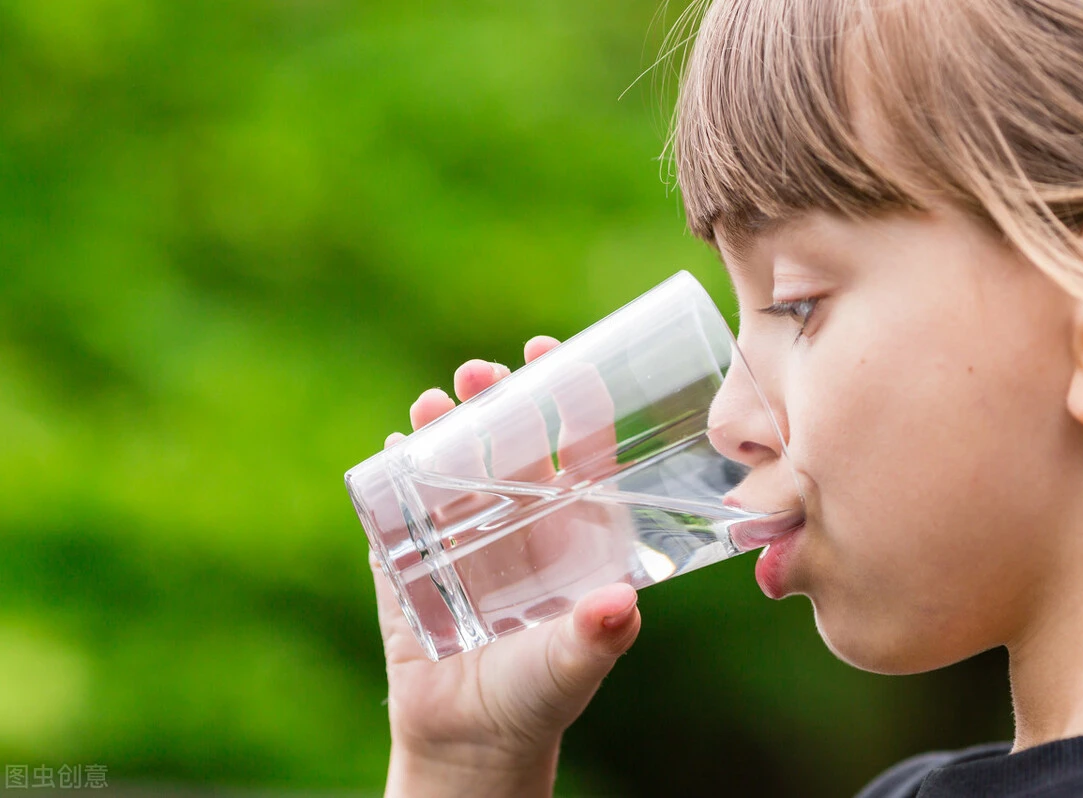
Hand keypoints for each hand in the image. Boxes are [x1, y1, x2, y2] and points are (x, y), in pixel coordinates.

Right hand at [371, 336, 642, 797]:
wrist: (472, 742)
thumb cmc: (540, 695)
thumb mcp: (574, 664)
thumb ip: (598, 636)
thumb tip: (620, 605)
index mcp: (573, 529)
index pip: (578, 447)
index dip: (569, 397)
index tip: (552, 352)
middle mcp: (522, 519)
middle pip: (511, 439)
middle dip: (497, 397)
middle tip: (480, 374)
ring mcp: (466, 533)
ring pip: (454, 459)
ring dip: (443, 425)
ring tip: (432, 403)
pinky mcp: (414, 556)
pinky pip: (402, 502)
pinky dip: (395, 471)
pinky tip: (393, 449)